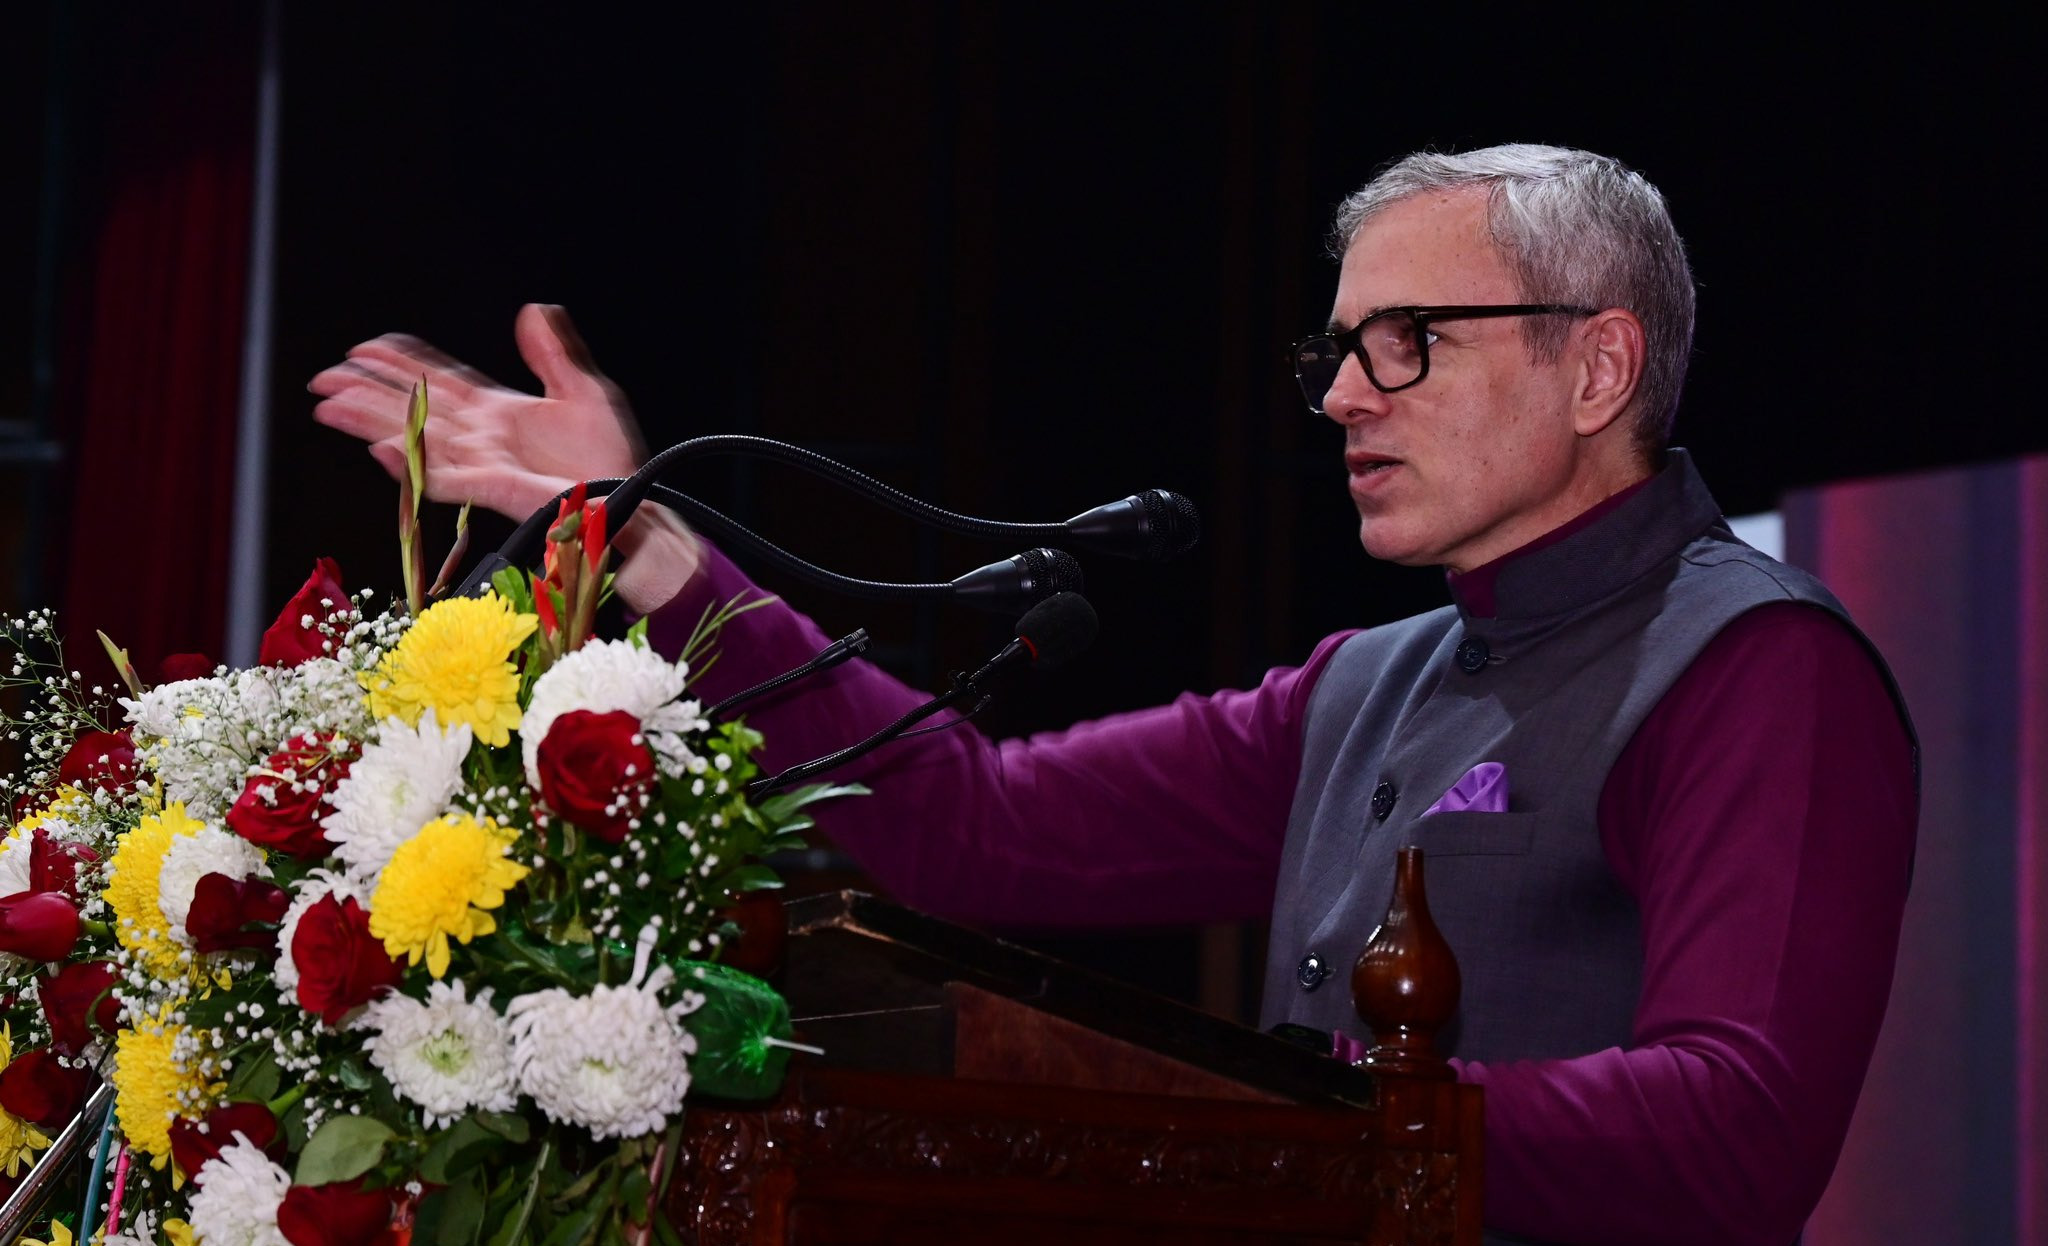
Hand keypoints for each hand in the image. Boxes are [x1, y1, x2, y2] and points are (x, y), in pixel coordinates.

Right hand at [309, 303, 700, 609]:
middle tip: (327, 375)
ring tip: (331, 405)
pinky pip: (443, 477)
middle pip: (414, 408)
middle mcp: (484, 438)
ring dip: (371, 422)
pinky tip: (378, 448)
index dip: (404, 364)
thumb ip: (554, 353)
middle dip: (369, 391)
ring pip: (416, 438)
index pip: (440, 381)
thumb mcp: (586, 391)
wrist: (631, 502)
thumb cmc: (610, 459)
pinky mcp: (493, 489)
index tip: (369, 347)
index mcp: (500, 413)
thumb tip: (534, 310)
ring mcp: (484, 463)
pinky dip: (411, 463)